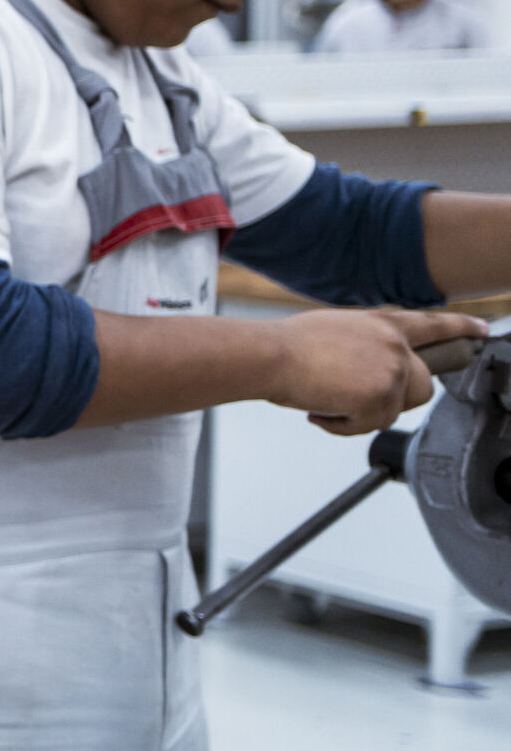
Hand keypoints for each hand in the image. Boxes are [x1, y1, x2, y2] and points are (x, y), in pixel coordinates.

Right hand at [270, 308, 488, 435]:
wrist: (270, 354)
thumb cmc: (286, 346)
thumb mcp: (336, 330)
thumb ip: (365, 343)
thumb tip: (365, 369)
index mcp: (383, 324)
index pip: (433, 324)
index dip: (460, 328)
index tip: (480, 332)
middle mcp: (395, 345)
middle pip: (422, 386)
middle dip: (393, 399)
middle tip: (357, 398)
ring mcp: (392, 369)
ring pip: (391, 411)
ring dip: (357, 414)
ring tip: (324, 399)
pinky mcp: (381, 396)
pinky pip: (369, 425)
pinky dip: (342, 425)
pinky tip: (320, 409)